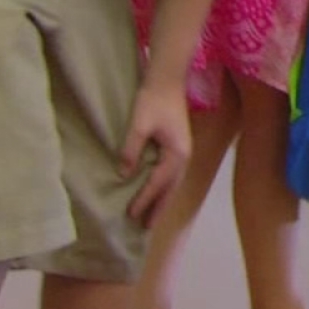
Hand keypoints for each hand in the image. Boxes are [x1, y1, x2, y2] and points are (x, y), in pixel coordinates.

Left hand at [118, 79, 190, 226]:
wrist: (167, 80)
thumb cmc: (153, 100)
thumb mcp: (139, 125)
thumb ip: (132, 150)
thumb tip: (124, 174)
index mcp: (177, 153)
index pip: (157, 183)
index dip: (144, 200)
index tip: (130, 215)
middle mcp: (184, 156)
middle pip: (171, 189)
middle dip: (158, 208)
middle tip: (146, 228)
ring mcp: (183, 152)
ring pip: (173, 183)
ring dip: (162, 200)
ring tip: (152, 217)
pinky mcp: (179, 147)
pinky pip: (172, 175)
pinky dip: (164, 188)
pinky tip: (157, 192)